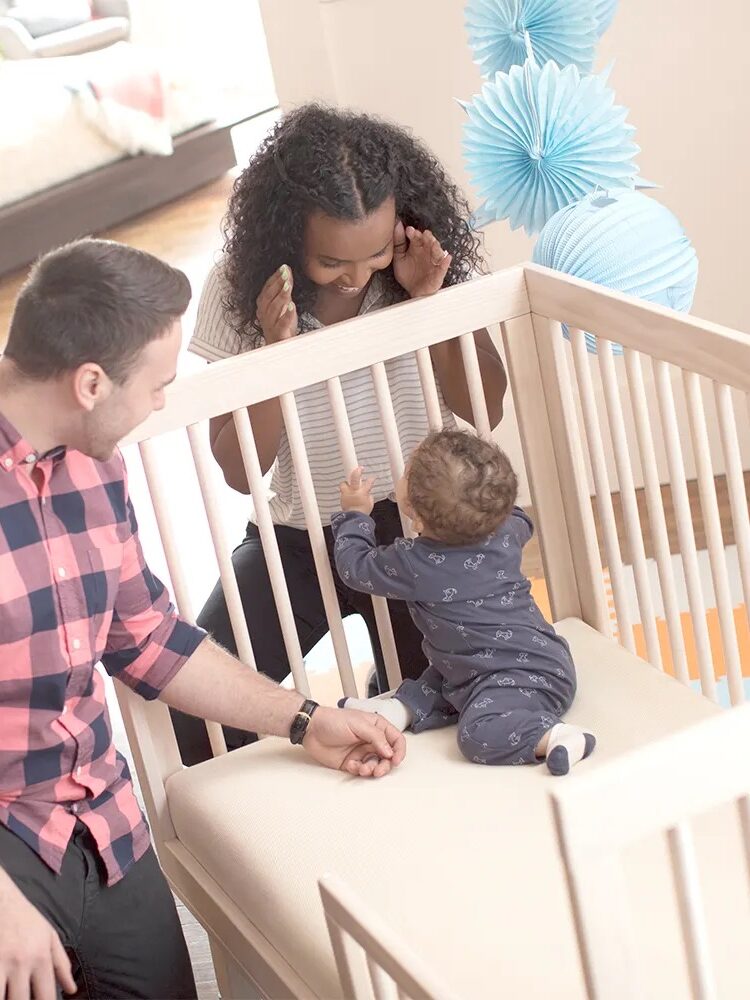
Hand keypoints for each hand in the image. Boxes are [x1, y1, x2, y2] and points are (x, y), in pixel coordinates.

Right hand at [0, 870, 75, 999]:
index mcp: (41, 957)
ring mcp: (1, 963)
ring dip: (8, 998)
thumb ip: (61, 964)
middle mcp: (22, 963)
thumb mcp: (48, 936)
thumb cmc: (25, 917)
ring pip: (4, 998)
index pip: (46, 996)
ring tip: (11, 993)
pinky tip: (2, 989)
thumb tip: (71, 990)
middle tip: (24, 997)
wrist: (1, 898)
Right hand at [256, 264, 297, 343]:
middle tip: (286, 272)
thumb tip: (287, 271)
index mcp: (262, 305)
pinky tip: (292, 306)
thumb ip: (284, 290)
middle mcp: (264, 313)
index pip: (267, 288)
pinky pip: (281, 323)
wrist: (279, 346)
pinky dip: (286, 314)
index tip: (284, 267)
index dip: (275, 277)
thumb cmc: (281, 324)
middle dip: (278, 283)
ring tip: (288, 285)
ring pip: (274, 308)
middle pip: (269, 296)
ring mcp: (269, 324)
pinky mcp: (278, 334)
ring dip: (281, 295)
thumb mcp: (283, 305)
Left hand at [303, 706, 405, 777]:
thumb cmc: (332, 720)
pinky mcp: (352, 762)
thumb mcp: (358, 724)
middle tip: (378, 770)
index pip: (396, 739)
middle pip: (388, 756)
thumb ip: (376, 737)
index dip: (399, 750)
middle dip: (385, 765)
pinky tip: (351, 765)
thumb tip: (390, 751)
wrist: (311, 730)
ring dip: (371, 769)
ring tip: (362, 768)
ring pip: (375, 765)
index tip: (395, 760)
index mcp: (376, 727)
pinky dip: (358, 770)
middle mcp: (371, 740)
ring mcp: (361, 751)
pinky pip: (362, 770)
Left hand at [340, 466, 374, 515]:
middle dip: (357, 471)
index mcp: (363, 492)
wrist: (353, 519)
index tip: (373, 477)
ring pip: (344, 483)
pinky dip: (344, 491)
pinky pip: (342, 491)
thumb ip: (369, 496)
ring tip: (348, 484)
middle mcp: (354, 491)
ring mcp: (346, 494)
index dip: (371, 479)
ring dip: (346, 483)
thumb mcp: (370, 504)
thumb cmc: (362, 513)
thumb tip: (368, 493)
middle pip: (355, 477)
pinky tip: (347, 494)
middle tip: (360, 468)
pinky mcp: (342, 497)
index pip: (369, 482)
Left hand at [392, 220, 451, 297]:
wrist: (414, 292)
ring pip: (437, 251)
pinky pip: (444, 267)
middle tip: (423, 234)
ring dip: (436, 246)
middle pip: (429, 241)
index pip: (416, 236)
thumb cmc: (408, 275)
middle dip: (427, 237)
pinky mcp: (439, 272)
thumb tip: (397, 226)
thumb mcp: (399, 259)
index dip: (414, 233)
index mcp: (416, 248)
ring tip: (433, 243)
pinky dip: (445, 262)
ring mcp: (434, 261)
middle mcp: (426, 252)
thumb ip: (398, 244)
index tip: (409, 230)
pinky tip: (446, 258)